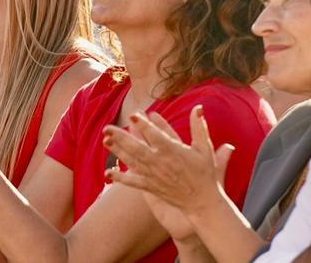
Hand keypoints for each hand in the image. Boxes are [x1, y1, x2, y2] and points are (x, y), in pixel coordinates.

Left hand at [103, 106, 232, 217]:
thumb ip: (199, 127)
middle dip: (121, 137)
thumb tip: (197, 107)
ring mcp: (154, 176)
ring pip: (133, 162)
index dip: (143, 126)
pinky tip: (107, 173)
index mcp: (174, 152)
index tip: (132, 115)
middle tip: (107, 128)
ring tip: (105, 141)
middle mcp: (161, 163)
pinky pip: (133, 182)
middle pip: (137, 148)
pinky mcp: (151, 187)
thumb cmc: (204, 173)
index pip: (156, 136)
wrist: (202, 202)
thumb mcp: (204, 148)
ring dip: (118, 151)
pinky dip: (121, 178)